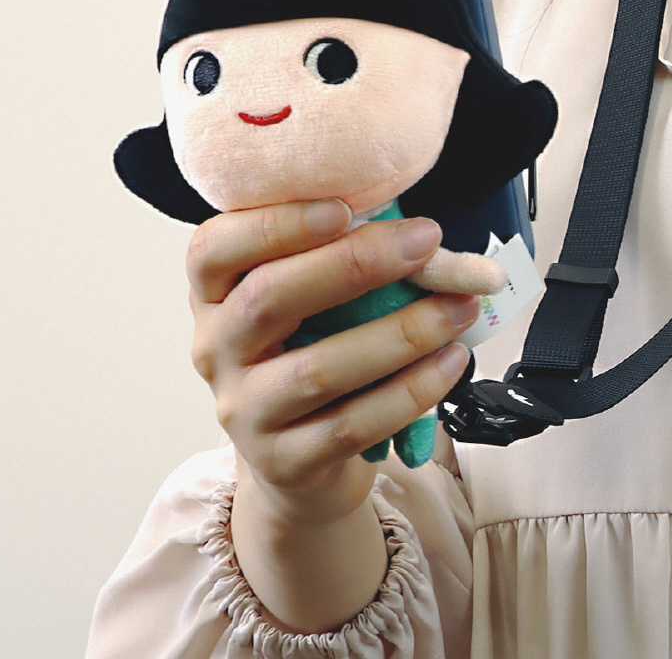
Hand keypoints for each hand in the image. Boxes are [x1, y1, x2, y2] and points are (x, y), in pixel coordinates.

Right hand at [186, 198, 476, 529]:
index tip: (346, 209)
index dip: (277, 224)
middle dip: (354, 264)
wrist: (298, 457)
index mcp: (213, 292)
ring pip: (317, 369)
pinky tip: (450, 362)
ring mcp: (244, 410)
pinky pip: (352, 425)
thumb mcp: (307, 297)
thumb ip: (337, 257)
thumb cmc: (310, 348)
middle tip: (425, 242)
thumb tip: (417, 230)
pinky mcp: (283, 462)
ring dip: (400, 333)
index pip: (214, 248)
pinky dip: (410, 391)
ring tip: (458, 307)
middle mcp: (215, 348)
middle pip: (268, 298)